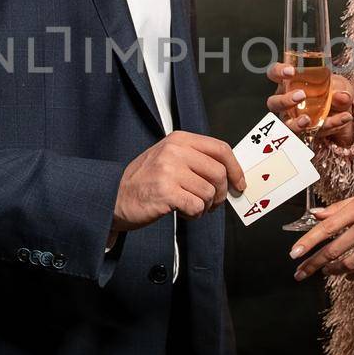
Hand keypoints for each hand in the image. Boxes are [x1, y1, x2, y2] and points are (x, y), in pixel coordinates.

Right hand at [113, 132, 247, 231]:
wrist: (114, 197)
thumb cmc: (143, 181)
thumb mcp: (168, 158)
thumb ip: (196, 159)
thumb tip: (229, 173)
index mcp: (178, 139)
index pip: (220, 149)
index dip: (235, 168)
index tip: (239, 183)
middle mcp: (174, 151)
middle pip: (219, 173)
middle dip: (220, 194)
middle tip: (211, 203)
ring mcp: (169, 170)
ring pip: (208, 193)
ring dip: (203, 207)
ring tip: (189, 206)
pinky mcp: (166, 192)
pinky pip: (196, 207)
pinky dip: (193, 215)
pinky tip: (181, 212)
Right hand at [264, 62, 353, 148]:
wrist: (344, 113)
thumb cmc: (335, 92)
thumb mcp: (341, 85)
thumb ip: (341, 89)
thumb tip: (341, 96)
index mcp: (290, 83)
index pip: (274, 74)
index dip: (278, 71)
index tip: (290, 71)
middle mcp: (287, 101)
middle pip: (274, 102)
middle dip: (284, 100)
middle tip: (300, 96)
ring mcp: (294, 119)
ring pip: (285, 124)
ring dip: (294, 123)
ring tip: (307, 120)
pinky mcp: (306, 132)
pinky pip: (313, 133)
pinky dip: (330, 126)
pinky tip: (343, 118)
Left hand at [289, 181, 353, 281]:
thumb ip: (338, 208)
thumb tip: (315, 215)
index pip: (326, 228)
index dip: (308, 242)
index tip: (294, 254)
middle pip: (334, 250)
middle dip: (314, 264)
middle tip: (301, 273)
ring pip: (350, 263)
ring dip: (334, 271)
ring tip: (326, 272)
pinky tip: (349, 276)